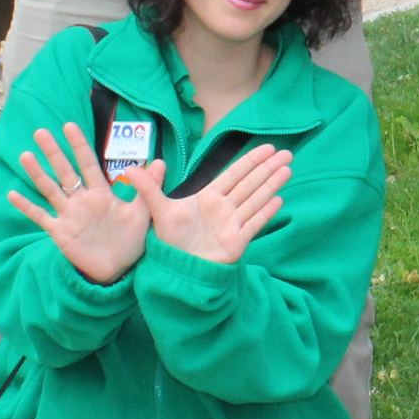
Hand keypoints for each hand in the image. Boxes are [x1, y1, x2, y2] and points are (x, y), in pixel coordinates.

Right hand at [6, 125, 150, 284]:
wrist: (119, 270)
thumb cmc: (131, 240)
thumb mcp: (142, 213)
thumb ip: (147, 188)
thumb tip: (160, 161)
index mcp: (101, 194)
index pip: (88, 164)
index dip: (79, 145)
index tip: (69, 125)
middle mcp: (82, 200)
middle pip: (65, 172)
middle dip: (54, 152)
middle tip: (41, 132)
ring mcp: (69, 215)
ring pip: (50, 190)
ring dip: (37, 173)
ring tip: (26, 155)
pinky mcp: (60, 232)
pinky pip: (41, 217)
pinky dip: (27, 207)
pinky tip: (13, 194)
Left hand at [137, 141, 292, 263]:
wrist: (175, 270)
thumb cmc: (169, 241)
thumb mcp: (158, 211)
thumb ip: (149, 189)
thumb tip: (131, 168)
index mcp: (208, 198)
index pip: (234, 174)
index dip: (250, 161)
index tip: (267, 148)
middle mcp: (224, 209)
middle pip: (250, 183)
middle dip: (267, 168)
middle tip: (286, 153)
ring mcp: (232, 225)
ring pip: (255, 199)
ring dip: (271, 184)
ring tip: (287, 169)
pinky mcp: (236, 242)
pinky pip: (254, 224)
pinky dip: (266, 212)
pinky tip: (279, 200)